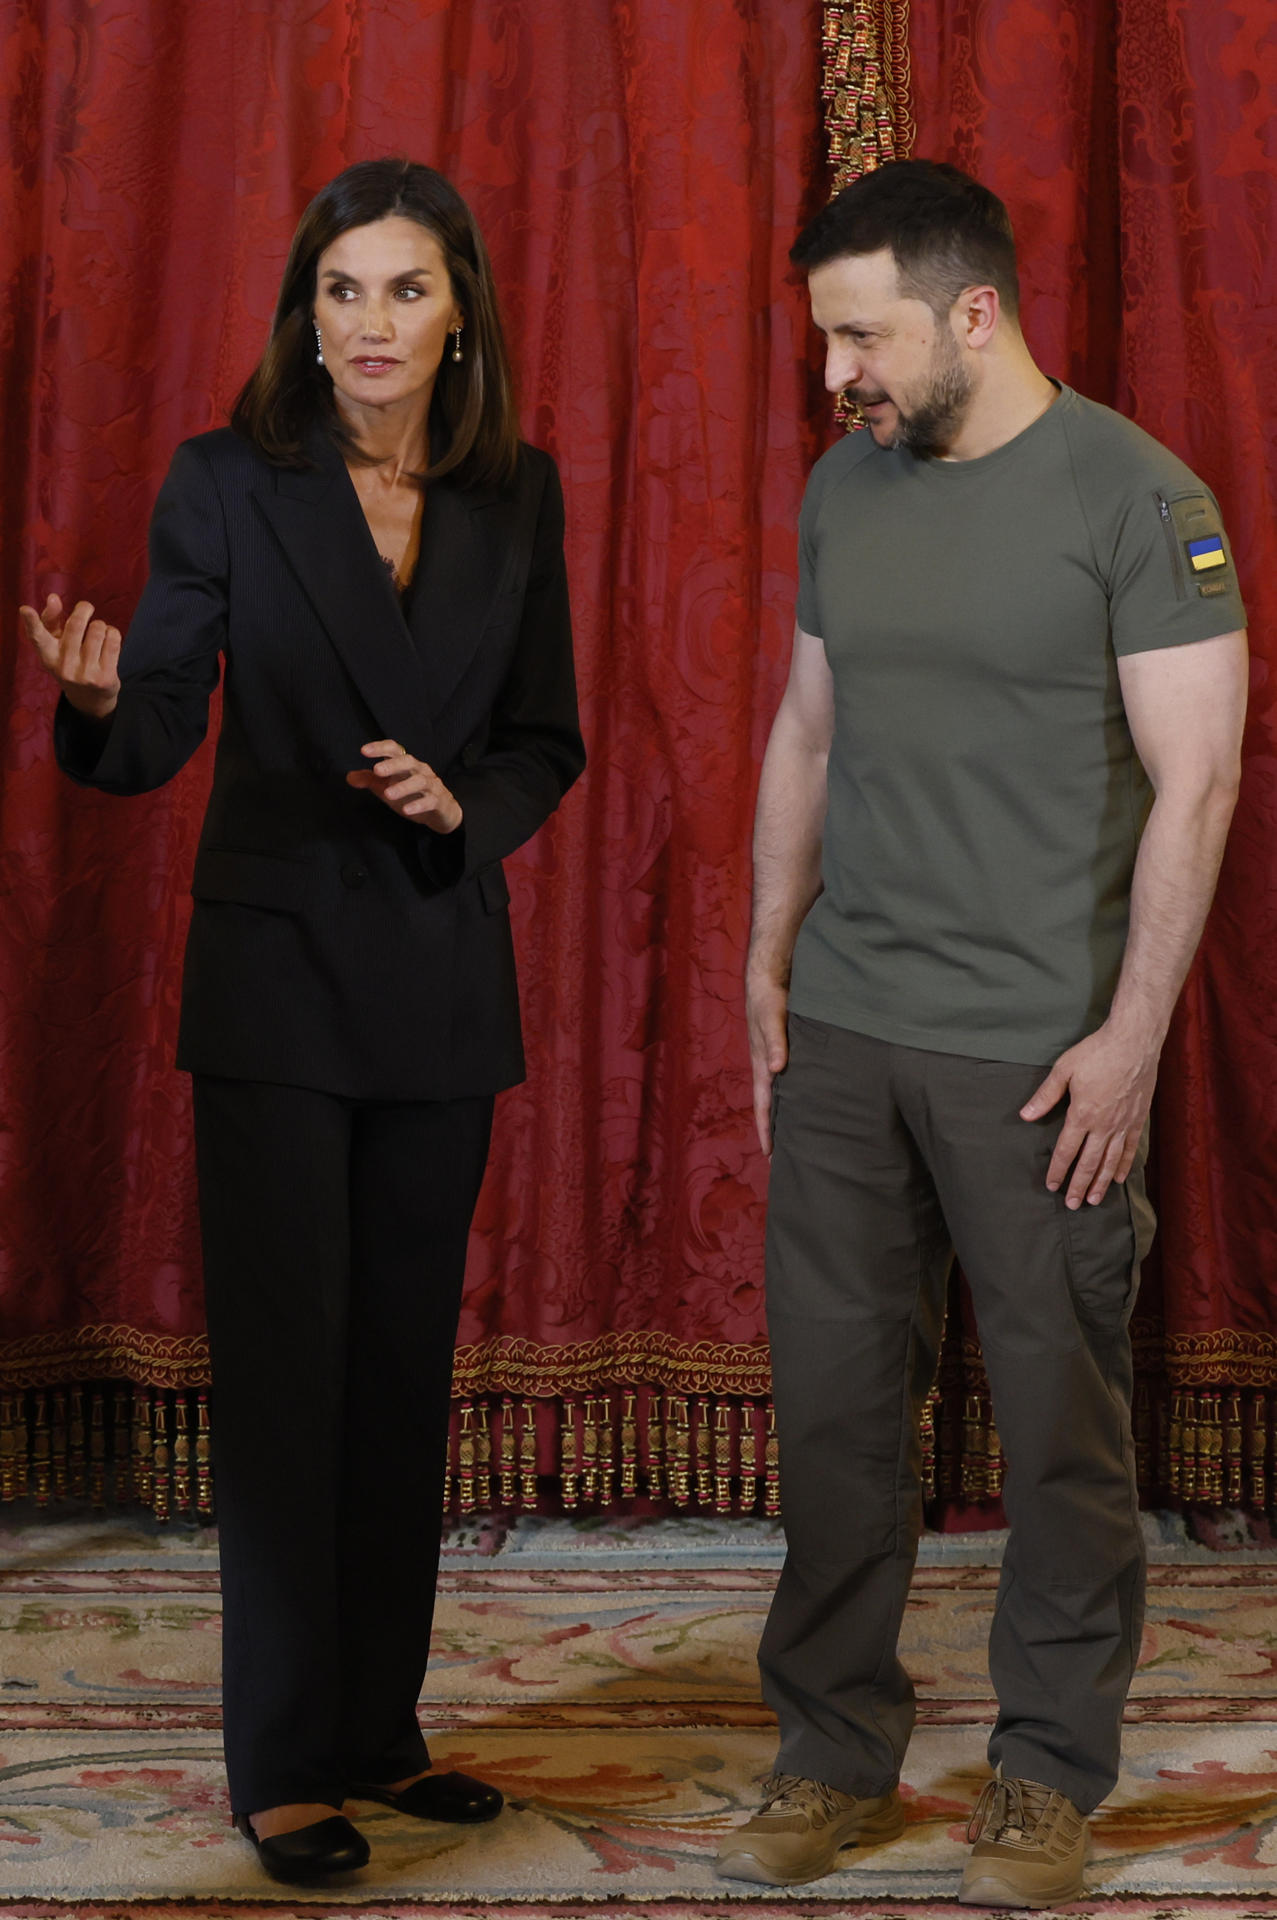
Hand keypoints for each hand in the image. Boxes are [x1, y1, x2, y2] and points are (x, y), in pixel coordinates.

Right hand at [18, 594, 120, 718]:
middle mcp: (65, 667)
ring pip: (97, 630)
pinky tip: (108, 639)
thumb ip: (52, 620)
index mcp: (49, 657)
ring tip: (98, 631)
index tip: (26, 609)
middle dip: (83, 609)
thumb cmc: (70, 662)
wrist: (90, 699)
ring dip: (100, 624)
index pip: (38, 638)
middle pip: (76, 625)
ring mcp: (86, 674)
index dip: (31, 623)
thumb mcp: (56, 645)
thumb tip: (53, 598)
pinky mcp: (106, 678)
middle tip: (86, 607)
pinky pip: (113, 640)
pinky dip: (112, 633)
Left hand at [346, 740, 461, 833]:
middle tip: (376, 770)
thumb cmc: (413, 795)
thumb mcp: (388, 787)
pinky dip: (418, 805)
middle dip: (392, 765)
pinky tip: (406, 810)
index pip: (394, 750)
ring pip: (420, 781)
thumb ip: (370, 781)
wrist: (442, 812)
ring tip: (388, 794)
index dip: (380, 748)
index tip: (364, 751)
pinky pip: (430, 801)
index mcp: (406, 765)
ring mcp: (431, 785)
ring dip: (403, 787)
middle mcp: (420, 771)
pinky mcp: (438, 801)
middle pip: (408, 761)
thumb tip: (349, 777)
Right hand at [746, 966, 788, 1155]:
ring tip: (805, 1137)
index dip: (766, 1130)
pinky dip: (801, 1094)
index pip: (763, 1105)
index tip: (770, 1155)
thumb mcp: (771, 1017)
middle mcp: (770, 1067)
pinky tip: (815, 1102)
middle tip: (790, 1157)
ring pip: (785, 1095)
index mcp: (762, 1065)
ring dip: (791, 1115)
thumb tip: (776, 1069)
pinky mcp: (790, 1051)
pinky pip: (795, 1079)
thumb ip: (776, 1041)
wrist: (769, 977)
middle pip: (773, 1106)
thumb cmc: (768, 998)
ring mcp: (779, 1060)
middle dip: (779, 1131)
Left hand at [1020, 1021, 1160, 1208]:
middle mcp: (1104, 1125)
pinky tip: (1120, 1178)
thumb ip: (1045, 1096)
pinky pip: (1131, 1148)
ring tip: (1093, 1199)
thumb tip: (1025, 1116)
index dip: (1058, 1170)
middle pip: (1090, 1163)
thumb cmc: (1097, 1052)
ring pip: (1111, 1161)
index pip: (1066, 1150)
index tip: (1052, 1186)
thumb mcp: (1064, 1070)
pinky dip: (1125, 1165)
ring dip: (1102, 1182)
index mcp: (1082, 1115)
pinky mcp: (1139, 1118)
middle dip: (1079, 1185)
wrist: (1134, 1042)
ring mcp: (1124, 1123)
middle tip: (1072, 1204)